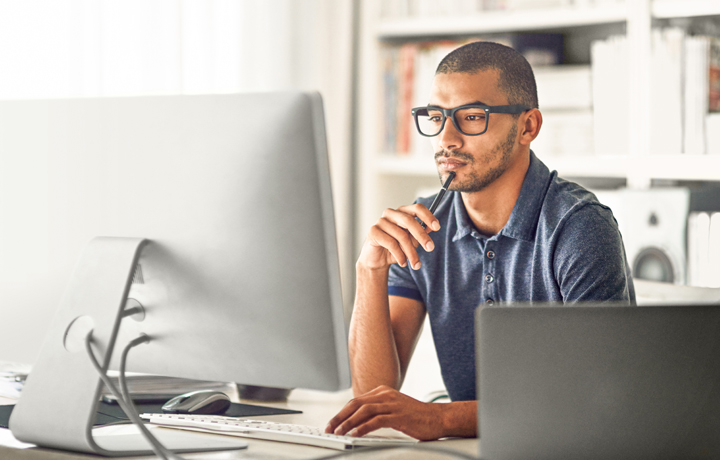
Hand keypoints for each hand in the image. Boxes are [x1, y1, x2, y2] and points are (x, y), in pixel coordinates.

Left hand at [325, 385, 445, 440]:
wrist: (439, 418)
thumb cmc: (417, 417)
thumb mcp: (394, 410)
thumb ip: (378, 412)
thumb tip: (358, 423)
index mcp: (382, 392)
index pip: (356, 401)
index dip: (341, 413)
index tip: (332, 423)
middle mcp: (385, 395)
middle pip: (355, 404)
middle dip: (339, 417)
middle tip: (329, 428)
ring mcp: (392, 404)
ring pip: (363, 411)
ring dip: (348, 422)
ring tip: (338, 432)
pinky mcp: (399, 416)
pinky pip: (376, 421)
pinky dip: (363, 427)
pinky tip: (355, 434)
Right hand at [359, 204, 440, 271]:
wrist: (377, 260)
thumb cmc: (396, 248)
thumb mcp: (412, 241)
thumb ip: (421, 233)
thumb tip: (431, 228)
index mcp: (402, 212)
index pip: (417, 208)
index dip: (428, 216)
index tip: (437, 227)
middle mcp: (391, 213)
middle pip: (409, 220)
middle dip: (421, 235)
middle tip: (430, 248)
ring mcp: (381, 221)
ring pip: (401, 235)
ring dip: (411, 252)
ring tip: (416, 264)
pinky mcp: (373, 231)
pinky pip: (391, 243)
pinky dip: (399, 255)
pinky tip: (403, 263)